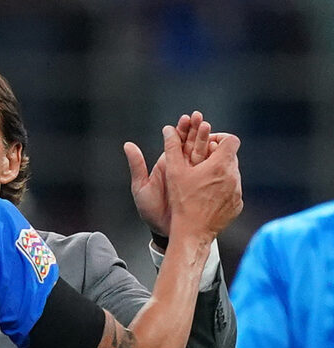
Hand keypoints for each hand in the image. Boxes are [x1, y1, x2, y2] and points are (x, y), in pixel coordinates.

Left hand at [123, 111, 213, 239]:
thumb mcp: (141, 188)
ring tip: (209, 128)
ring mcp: (196, 177)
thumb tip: (127, 145)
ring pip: (204, 155)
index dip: (181, 130)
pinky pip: (213, 172)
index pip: (175, 143)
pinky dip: (216, 160)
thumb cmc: (150, 210)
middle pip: (192, 144)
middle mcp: (183, 168)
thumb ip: (137, 166)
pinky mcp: (206, 186)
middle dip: (196, 130)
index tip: (185, 118)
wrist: (165, 231)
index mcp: (168, 165)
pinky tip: (220, 149)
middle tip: (200, 117)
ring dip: (207, 141)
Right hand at [162, 124, 241, 241]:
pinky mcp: (237, 205)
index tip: (206, 144)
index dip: (219, 138)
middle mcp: (233, 176)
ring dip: (218, 173)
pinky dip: (221, 190)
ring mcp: (237, 192)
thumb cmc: (182, 201)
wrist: (192, 232)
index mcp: (220, 165)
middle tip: (198, 163)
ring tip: (200, 181)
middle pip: (230, 157)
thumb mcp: (173, 172)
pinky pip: (232, 190)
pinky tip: (205, 197)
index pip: (231, 140)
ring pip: (231, 174)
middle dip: (215, 156)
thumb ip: (172, 147)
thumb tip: (168, 129)